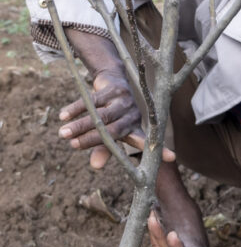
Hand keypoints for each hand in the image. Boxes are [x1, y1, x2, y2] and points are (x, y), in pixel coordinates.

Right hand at [58, 70, 174, 169]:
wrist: (110, 80)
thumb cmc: (111, 113)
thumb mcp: (107, 132)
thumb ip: (104, 150)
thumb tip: (96, 166)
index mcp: (135, 128)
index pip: (146, 141)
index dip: (159, 150)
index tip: (172, 158)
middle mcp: (133, 115)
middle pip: (112, 130)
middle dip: (91, 139)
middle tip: (72, 144)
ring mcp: (124, 100)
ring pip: (101, 115)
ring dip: (80, 124)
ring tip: (62, 133)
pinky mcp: (113, 88)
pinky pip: (92, 100)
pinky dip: (76, 108)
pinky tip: (63, 115)